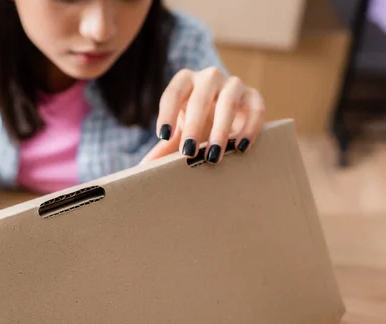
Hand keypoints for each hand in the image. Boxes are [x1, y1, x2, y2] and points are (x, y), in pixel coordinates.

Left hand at [141, 67, 264, 163]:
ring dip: (221, 129)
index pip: (173, 93)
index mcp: (185, 81)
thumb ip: (162, 148)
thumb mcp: (178, 133)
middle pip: (200, 97)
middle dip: (194, 126)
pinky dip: (250, 128)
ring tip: (214, 155)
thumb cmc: (196, 123)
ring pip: (229, 100)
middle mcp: (209, 78)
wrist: (227, 117)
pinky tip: (241, 148)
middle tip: (188, 152)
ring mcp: (233, 84)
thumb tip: (141, 171)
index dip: (167, 113)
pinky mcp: (254, 97)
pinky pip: (256, 109)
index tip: (162, 136)